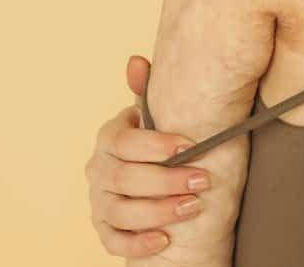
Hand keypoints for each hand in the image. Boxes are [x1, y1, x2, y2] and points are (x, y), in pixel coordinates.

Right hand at [84, 55, 212, 257]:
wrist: (153, 182)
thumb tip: (136, 61)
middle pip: (124, 178)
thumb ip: (146, 93)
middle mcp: (99, 170)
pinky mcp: (105, 230)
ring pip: (121, 211)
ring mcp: (99, 202)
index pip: (124, 142)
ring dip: (159, 211)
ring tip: (193, 207)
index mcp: (109, 138)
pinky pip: (113, 241)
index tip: (191, 146)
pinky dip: (138, 242)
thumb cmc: (157, 145)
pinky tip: (165, 239)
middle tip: (204, 180)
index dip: (156, 145)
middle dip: (167, 180)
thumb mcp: (154, 119)